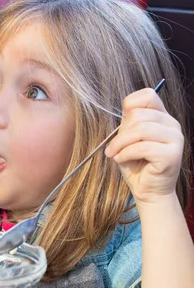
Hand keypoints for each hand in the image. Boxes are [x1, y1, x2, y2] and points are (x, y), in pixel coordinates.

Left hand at [105, 88, 183, 205]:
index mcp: (162, 117)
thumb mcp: (128, 140)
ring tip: (115, 154)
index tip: (121, 127)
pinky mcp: (172, 154)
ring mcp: (175, 138)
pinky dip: (126, 153)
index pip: (148, 95)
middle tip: (112, 148)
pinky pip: (144, 147)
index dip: (130, 106)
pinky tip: (121, 160)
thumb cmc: (137, 166)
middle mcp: (172, 125)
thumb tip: (126, 111)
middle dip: (120, 133)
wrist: (149, 192)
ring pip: (140, 129)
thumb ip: (128, 123)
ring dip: (121, 144)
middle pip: (139, 114)